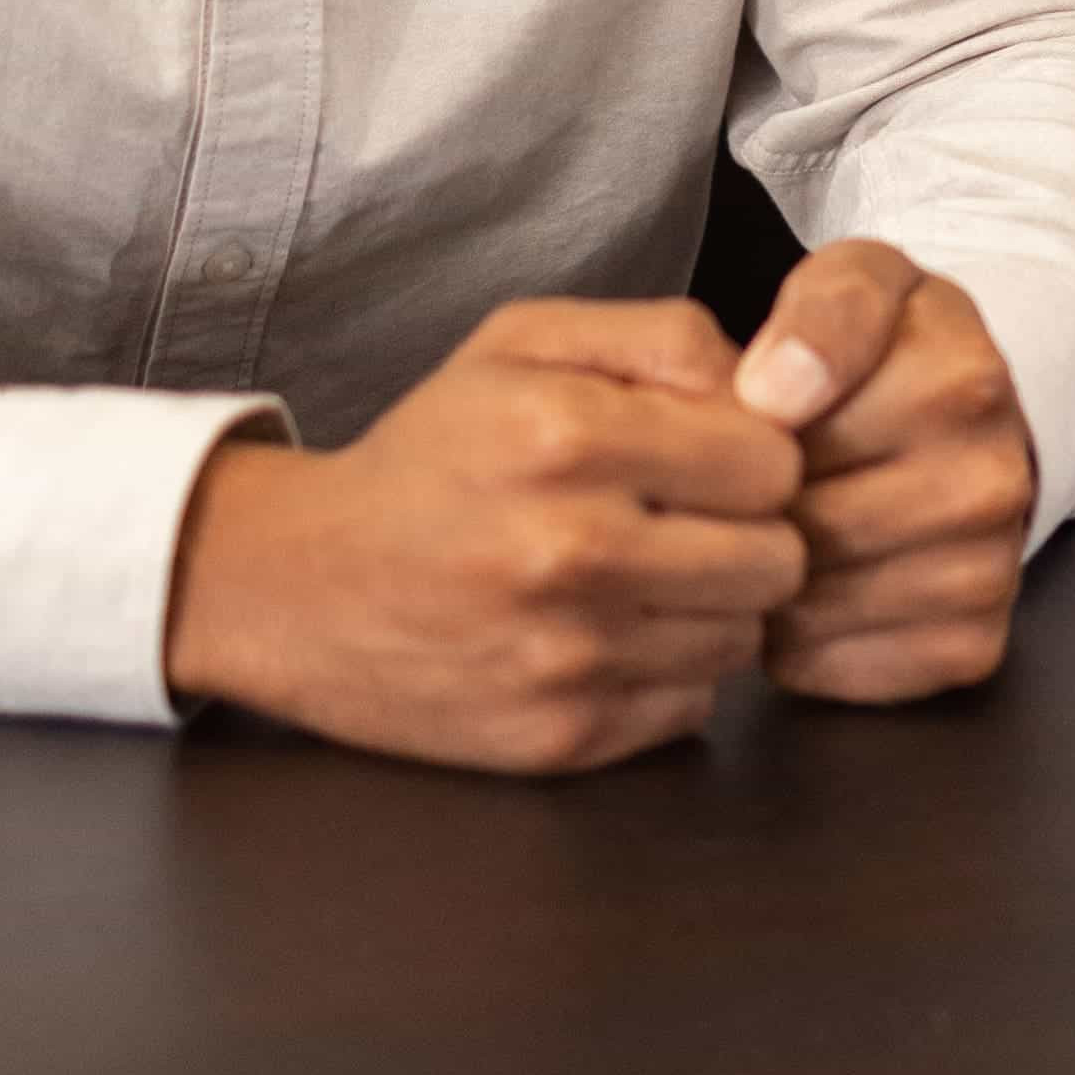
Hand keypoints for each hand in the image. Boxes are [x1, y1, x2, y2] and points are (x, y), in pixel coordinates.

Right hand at [160, 297, 807, 771]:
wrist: (296, 587)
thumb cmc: (430, 455)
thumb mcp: (524, 343)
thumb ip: (664, 335)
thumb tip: (768, 386)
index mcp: (566, 435)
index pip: (772, 462)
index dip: (754, 457)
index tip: (710, 461)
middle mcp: (570, 550)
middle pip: (778, 560)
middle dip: (749, 536)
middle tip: (687, 525)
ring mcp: (566, 656)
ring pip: (743, 639)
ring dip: (710, 610)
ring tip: (639, 578)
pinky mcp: (559, 739)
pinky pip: (691, 707)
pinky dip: (665, 675)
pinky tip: (606, 637)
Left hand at [733, 242, 1041, 701]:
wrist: (982, 419)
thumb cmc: (895, 350)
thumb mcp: (859, 281)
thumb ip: (822, 312)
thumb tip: (773, 396)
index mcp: (961, 383)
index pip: (788, 442)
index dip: (743, 441)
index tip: (757, 419)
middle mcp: (992, 483)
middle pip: (798, 532)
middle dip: (754, 515)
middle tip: (760, 487)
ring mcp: (989, 572)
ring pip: (807, 611)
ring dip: (768, 583)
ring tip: (783, 533)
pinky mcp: (973, 646)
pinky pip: (836, 670)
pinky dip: (800, 643)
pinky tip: (812, 592)